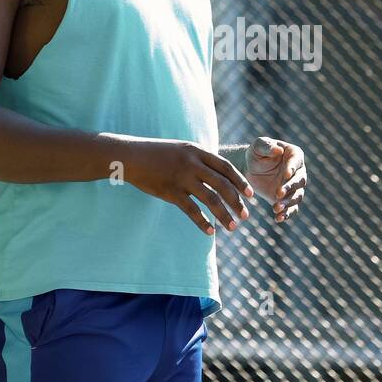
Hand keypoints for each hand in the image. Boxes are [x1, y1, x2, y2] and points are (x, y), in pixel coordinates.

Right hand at [122, 137, 253, 235]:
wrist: (131, 156)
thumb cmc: (157, 154)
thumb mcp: (182, 150)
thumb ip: (199, 160)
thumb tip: (217, 173)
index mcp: (197, 151)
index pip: (226, 167)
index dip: (240, 181)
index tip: (250, 195)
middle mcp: (192, 164)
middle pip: (223, 184)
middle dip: (237, 202)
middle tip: (245, 216)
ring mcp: (182, 178)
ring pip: (211, 199)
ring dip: (224, 215)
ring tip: (232, 227)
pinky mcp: (170, 192)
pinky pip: (192, 210)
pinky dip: (203, 223)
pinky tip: (211, 232)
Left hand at [245, 137, 306, 222]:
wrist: (250, 170)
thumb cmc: (255, 154)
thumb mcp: (258, 147)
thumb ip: (266, 146)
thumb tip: (278, 150)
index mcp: (294, 155)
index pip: (296, 162)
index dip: (292, 168)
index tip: (286, 175)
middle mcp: (298, 171)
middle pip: (299, 181)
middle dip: (289, 188)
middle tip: (278, 193)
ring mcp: (294, 187)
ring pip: (297, 196)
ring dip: (288, 203)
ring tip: (276, 207)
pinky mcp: (288, 199)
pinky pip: (292, 209)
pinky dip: (287, 214)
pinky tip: (278, 218)